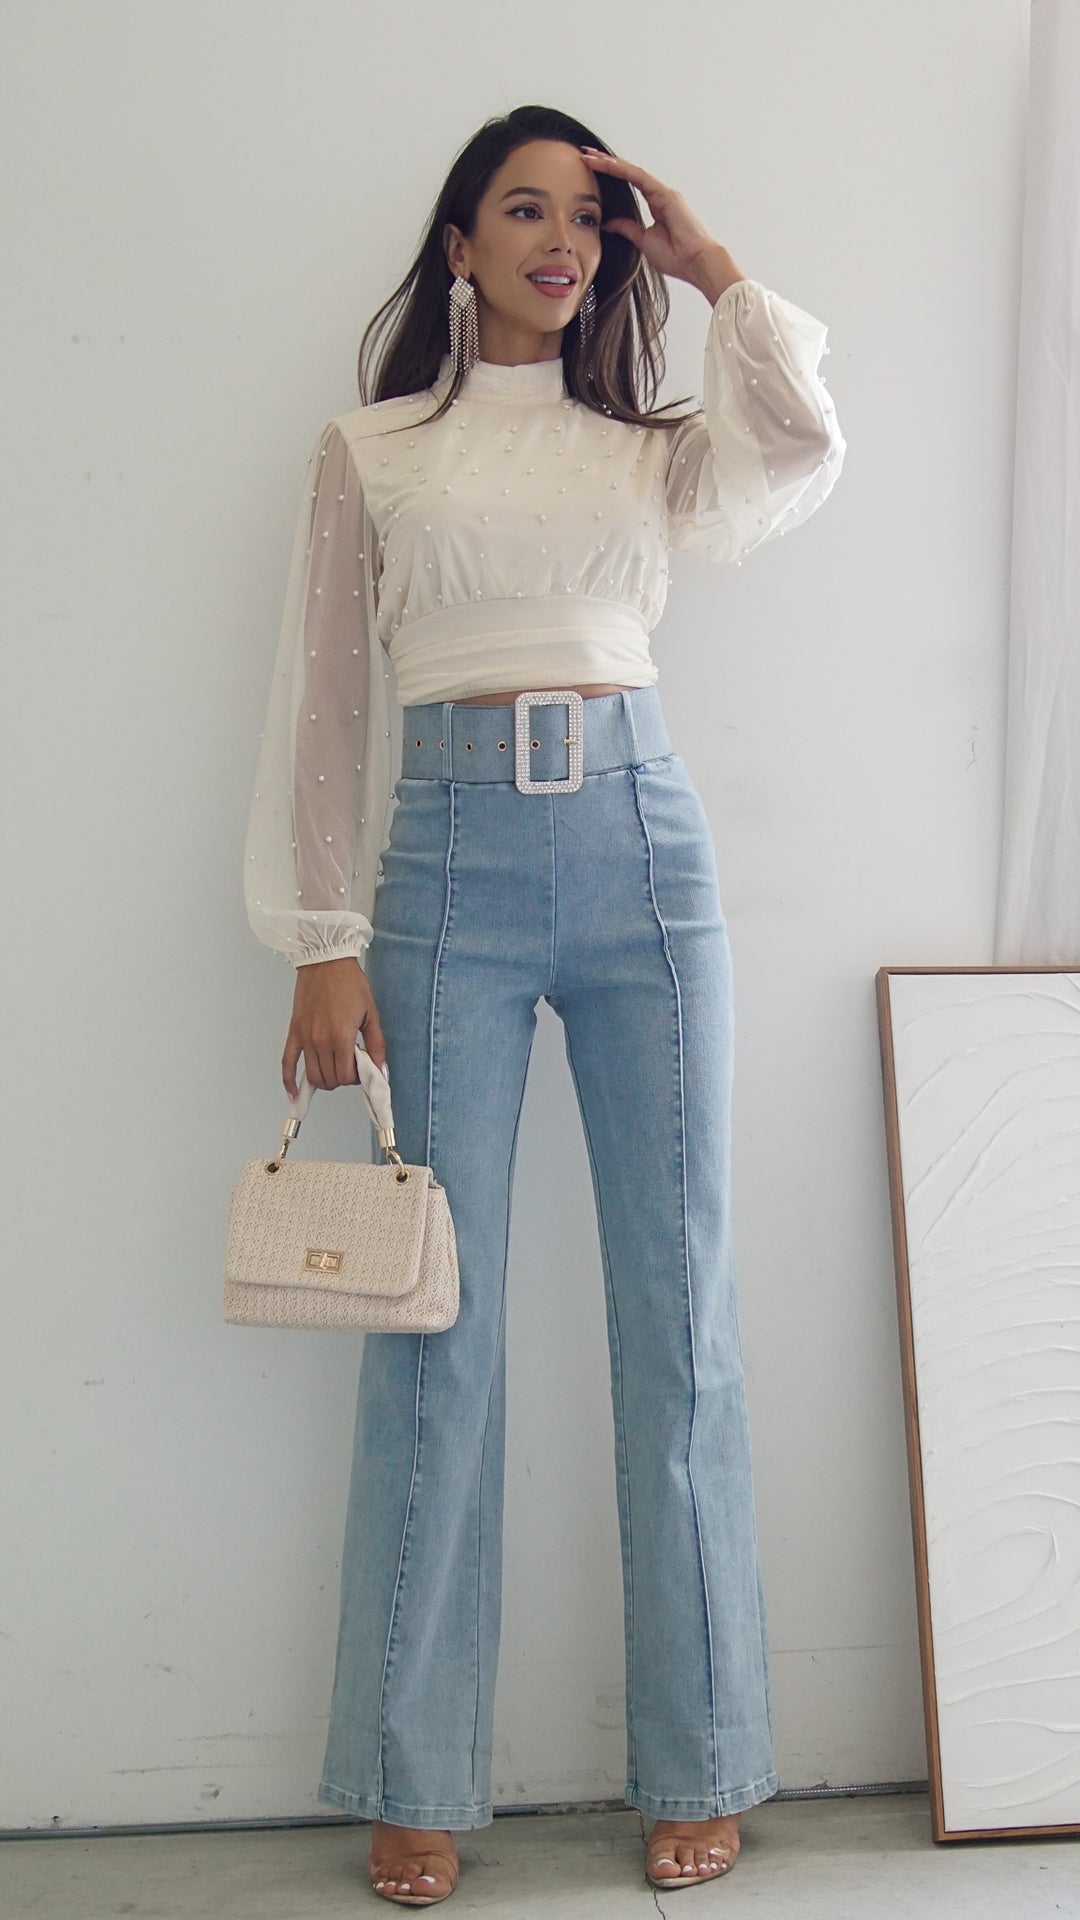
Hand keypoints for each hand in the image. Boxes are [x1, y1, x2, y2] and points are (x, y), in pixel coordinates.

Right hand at [282, 956, 387, 1099]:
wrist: (325, 961)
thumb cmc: (349, 982)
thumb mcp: (371, 1013)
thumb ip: (377, 1044)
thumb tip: (381, 1070)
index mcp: (341, 1036)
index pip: (345, 1076)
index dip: (355, 1078)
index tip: (361, 1069)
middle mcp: (320, 1040)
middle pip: (329, 1079)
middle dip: (342, 1079)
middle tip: (350, 1066)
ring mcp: (305, 1038)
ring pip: (312, 1076)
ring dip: (324, 1080)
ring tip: (334, 1069)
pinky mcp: (294, 1032)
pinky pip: (287, 1062)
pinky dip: (289, 1081)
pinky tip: (294, 1093)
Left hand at [580, 145, 743, 295]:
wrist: (695, 263)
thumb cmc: (676, 257)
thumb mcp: (643, 241)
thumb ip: (627, 228)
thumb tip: (609, 223)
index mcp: (657, 204)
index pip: (629, 183)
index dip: (610, 175)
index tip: (591, 169)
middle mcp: (661, 194)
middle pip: (629, 172)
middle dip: (607, 163)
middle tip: (585, 155)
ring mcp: (664, 192)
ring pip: (632, 171)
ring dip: (610, 163)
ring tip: (590, 156)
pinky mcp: (666, 194)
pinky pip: (639, 177)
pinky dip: (622, 169)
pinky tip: (607, 164)